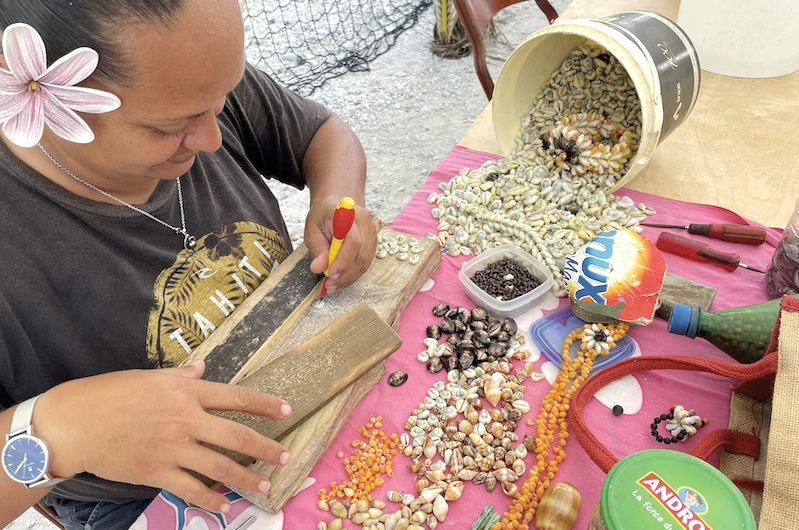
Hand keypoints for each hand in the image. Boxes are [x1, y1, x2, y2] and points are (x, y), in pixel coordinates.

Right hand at [35, 360, 290, 512]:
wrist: (75, 423)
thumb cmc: (110, 394)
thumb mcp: (149, 376)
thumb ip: (181, 375)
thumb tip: (202, 368)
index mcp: (186, 392)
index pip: (235, 397)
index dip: (264, 404)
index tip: (286, 410)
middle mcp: (186, 420)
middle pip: (235, 436)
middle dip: (265, 449)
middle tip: (285, 457)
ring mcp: (173, 449)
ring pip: (219, 467)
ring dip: (246, 478)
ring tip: (266, 487)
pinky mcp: (157, 473)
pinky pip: (191, 489)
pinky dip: (210, 500)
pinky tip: (224, 506)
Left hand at [305, 195, 376, 293]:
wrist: (335, 205)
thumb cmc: (323, 215)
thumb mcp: (312, 229)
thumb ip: (317, 248)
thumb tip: (318, 267)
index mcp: (347, 215)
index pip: (353, 240)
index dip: (344, 260)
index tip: (331, 274)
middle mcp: (364, 222)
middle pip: (362, 253)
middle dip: (346, 273)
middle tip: (330, 284)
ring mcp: (371, 232)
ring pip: (365, 261)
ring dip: (350, 277)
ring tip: (334, 285)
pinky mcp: (372, 242)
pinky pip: (366, 262)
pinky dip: (353, 274)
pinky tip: (342, 279)